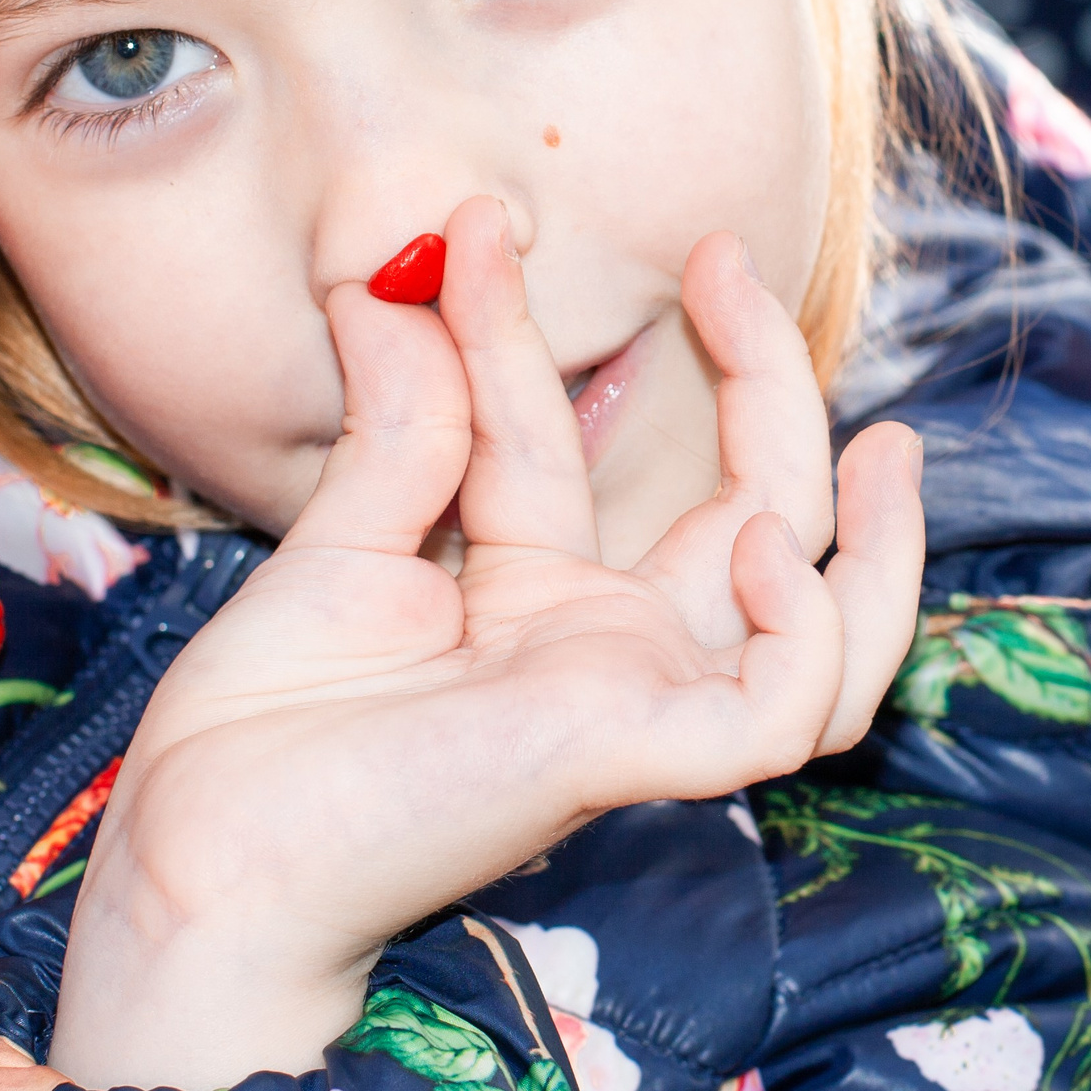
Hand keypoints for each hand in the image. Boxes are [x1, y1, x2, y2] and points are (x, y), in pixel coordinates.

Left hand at [51, 197, 926, 1090]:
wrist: (204, 861)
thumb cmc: (254, 741)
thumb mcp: (336, 547)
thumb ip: (401, 425)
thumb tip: (390, 279)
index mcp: (527, 601)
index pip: (560, 440)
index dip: (518, 324)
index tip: (475, 228)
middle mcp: (602, 648)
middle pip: (748, 512)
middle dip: (763, 378)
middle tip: (726, 256)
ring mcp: (633, 702)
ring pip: (824, 640)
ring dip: (876, 546)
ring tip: (886, 442)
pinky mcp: (640, 754)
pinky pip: (781, 711)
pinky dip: (807, 629)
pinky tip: (765, 548)